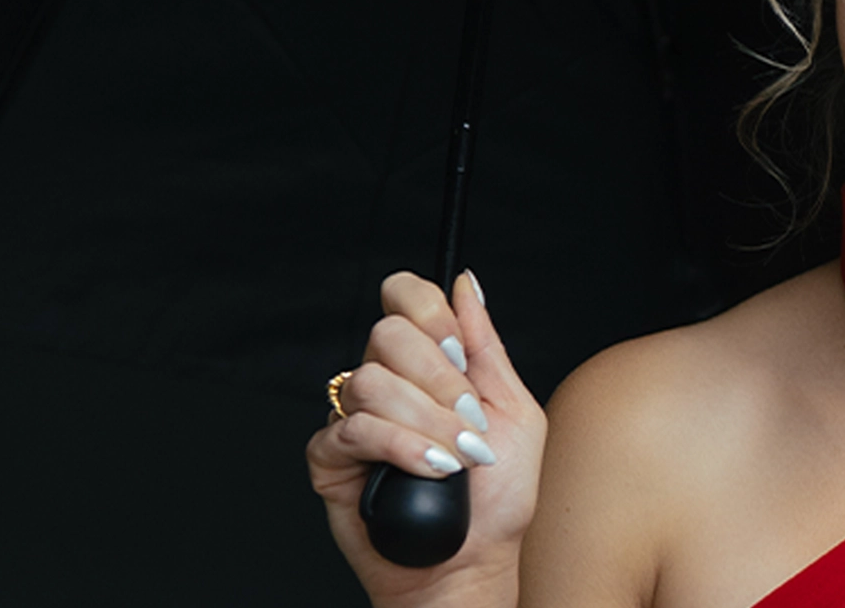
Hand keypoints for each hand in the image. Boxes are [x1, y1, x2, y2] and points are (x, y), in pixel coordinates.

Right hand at [307, 271, 545, 607]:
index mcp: (428, 363)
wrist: (474, 561)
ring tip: (457, 458)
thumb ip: (486, 344)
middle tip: (467, 417)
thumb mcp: (514, 409)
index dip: (429, 311)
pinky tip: (431, 470)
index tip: (460, 349)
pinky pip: (353, 429)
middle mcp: (388, 382)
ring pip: (372, 382)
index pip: (406, 298)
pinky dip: (401, 447)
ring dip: (427, 422)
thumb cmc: (498, 495)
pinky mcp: (331, 459)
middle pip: (388, 334)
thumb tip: (467, 283)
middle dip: (439, 378)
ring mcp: (355, 418)